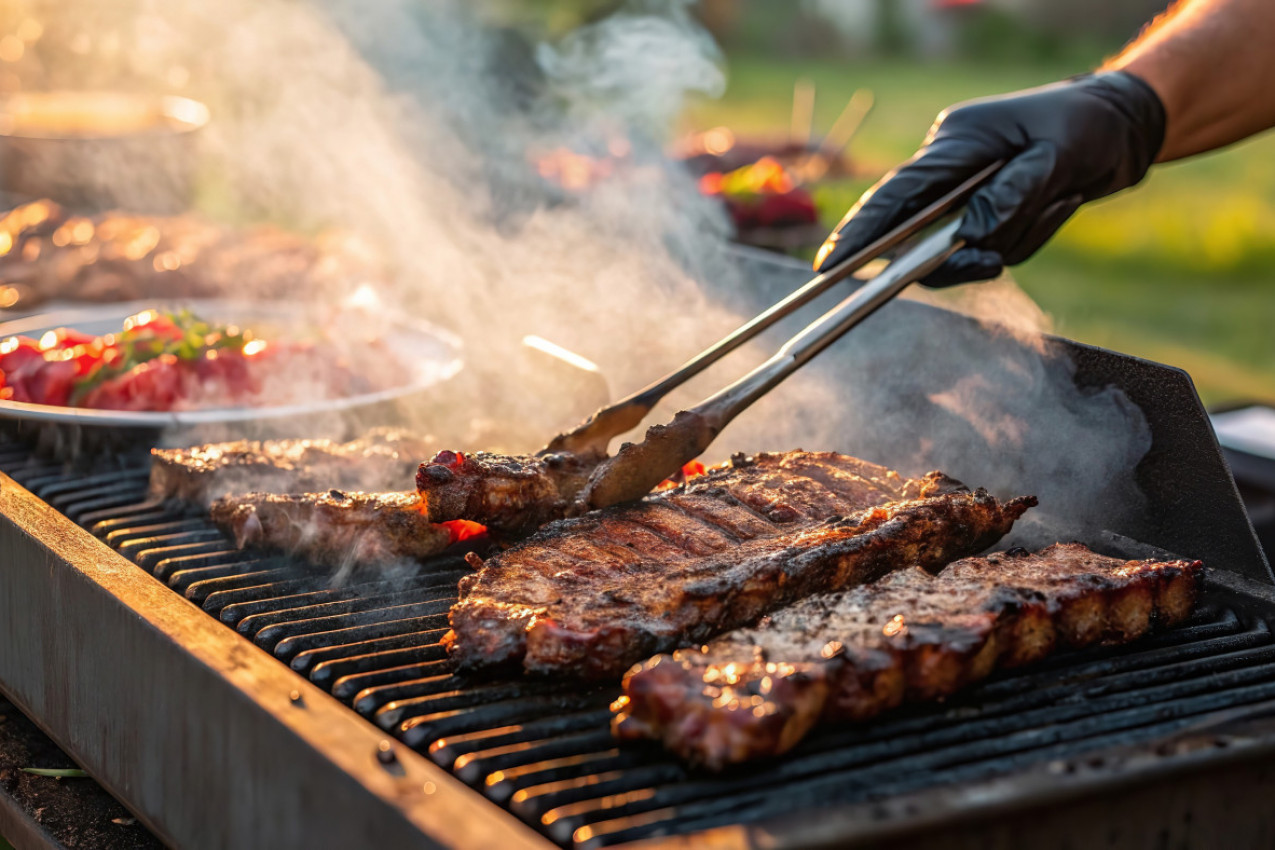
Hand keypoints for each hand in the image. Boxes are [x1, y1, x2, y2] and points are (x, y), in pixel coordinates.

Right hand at [814, 72, 1165, 285]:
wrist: (1124, 127)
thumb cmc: (1087, 127)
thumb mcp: (1057, 157)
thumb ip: (1011, 195)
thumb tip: (970, 236)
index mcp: (955, 143)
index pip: (896, 194)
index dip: (860, 231)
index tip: (830, 265)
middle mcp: (950, 168)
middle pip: (920, 229)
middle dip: (948, 252)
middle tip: (982, 264)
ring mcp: (966, 192)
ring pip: (964, 247)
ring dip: (1012, 238)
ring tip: (1059, 198)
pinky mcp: (986, 211)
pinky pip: (993, 248)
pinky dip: (1027, 238)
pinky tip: (1061, 201)